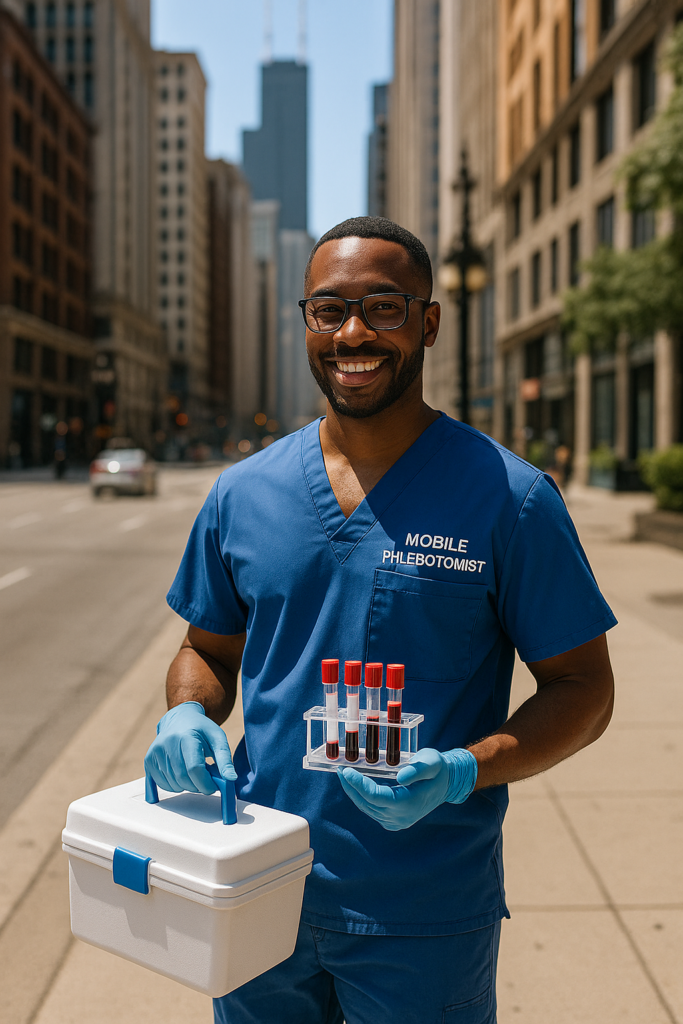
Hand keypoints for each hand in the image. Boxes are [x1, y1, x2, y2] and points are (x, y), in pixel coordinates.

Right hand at [144, 701, 236, 795]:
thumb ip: (225, 759)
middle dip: (197, 786)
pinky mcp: (149, 760)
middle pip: (183, 779)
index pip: (194, 769)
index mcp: (186, 736)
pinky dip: (175, 785)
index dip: (206, 783)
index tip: (214, 786)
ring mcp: (155, 752)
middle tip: (205, 779)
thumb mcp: (218, 738)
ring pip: (173, 784)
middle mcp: (167, 743)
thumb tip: (231, 779)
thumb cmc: (201, 730)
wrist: (180, 719)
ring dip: (187, 786)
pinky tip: (182, 774)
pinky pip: (162, 784)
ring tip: (194, 772)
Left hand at [337, 747, 477, 830]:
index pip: (375, 796)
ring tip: (344, 775)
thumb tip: (399, 777)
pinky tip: (356, 785)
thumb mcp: (431, 763)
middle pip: (367, 803)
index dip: (358, 784)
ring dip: (354, 793)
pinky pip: (373, 810)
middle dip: (351, 787)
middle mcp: (401, 817)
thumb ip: (416, 770)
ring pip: (368, 808)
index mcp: (408, 804)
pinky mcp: (394, 821)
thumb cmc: (438, 768)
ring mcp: (397, 822)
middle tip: (339, 770)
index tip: (346, 771)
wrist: (448, 783)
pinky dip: (363, 798)